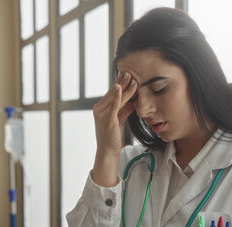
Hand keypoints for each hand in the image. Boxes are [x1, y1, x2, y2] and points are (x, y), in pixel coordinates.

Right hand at [91, 72, 137, 186]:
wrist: (108, 151)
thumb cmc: (113, 136)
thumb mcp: (120, 119)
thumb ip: (124, 109)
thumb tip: (133, 100)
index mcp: (101, 108)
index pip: (112, 93)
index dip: (120, 83)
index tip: (127, 75)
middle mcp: (99, 109)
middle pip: (113, 93)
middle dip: (122, 82)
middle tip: (129, 71)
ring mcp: (101, 113)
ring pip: (115, 97)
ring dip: (124, 86)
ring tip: (131, 77)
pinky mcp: (107, 118)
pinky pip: (113, 105)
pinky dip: (117, 96)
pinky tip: (120, 87)